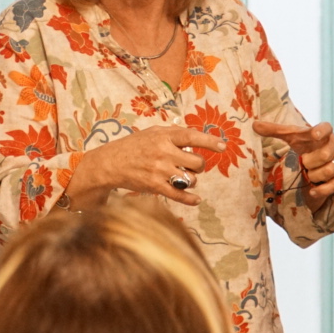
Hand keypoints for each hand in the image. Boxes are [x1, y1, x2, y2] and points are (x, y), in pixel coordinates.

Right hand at [62, 125, 225, 209]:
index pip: (192, 137)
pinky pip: (179, 195)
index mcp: (164, 136)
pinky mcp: (155, 186)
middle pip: (197, 162)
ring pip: (190, 179)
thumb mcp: (152, 133)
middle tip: (192, 165)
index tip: (223, 146)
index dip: (210, 142)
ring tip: (181, 177)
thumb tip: (198, 138)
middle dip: (199, 166)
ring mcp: (159, 170)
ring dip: (191, 180)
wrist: (110, 163)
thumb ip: (174, 134)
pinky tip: (196, 200)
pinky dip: (190, 199)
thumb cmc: (133, 146)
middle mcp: (163, 152)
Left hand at [252, 119, 333, 209]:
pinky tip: (311, 191)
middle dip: (310, 161)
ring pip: (330, 170)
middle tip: (303, 161)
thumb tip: (254, 124)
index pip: (326, 128)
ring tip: (308, 173)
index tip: (313, 134)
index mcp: (324, 132)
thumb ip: (274, 130)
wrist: (319, 157)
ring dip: (315, 175)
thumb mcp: (290, 136)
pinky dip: (321, 190)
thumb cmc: (305, 143)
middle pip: (326, 155)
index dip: (321, 131)